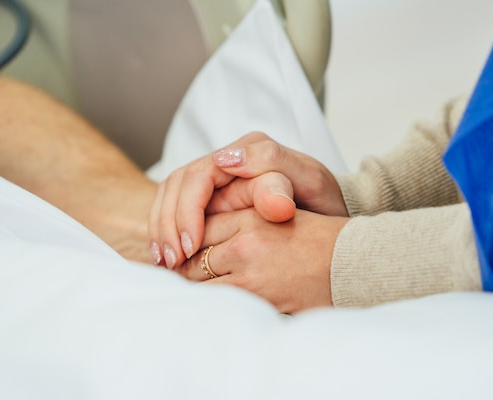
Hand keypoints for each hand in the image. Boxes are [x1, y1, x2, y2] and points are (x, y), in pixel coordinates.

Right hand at [148, 132, 346, 268]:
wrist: (330, 215)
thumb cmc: (320, 200)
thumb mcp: (308, 181)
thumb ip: (273, 166)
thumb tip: (229, 160)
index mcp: (247, 150)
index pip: (199, 175)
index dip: (188, 211)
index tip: (191, 246)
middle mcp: (227, 159)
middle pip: (178, 185)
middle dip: (169, 224)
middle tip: (172, 260)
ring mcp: (217, 178)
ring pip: (170, 196)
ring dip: (162, 229)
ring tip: (165, 263)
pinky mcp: (211, 198)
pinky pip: (175, 208)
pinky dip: (165, 231)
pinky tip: (166, 257)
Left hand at [173, 208, 348, 313]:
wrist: (351, 267)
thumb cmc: (317, 240)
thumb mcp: (278, 213)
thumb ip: (241, 215)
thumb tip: (201, 226)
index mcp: (250, 217)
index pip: (199, 227)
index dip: (187, 238)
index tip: (180, 250)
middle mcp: (245, 244)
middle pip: (191, 257)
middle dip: (181, 266)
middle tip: (174, 272)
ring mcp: (249, 276)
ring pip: (196, 283)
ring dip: (188, 287)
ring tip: (184, 290)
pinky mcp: (256, 303)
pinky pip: (216, 303)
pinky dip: (206, 303)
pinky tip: (205, 305)